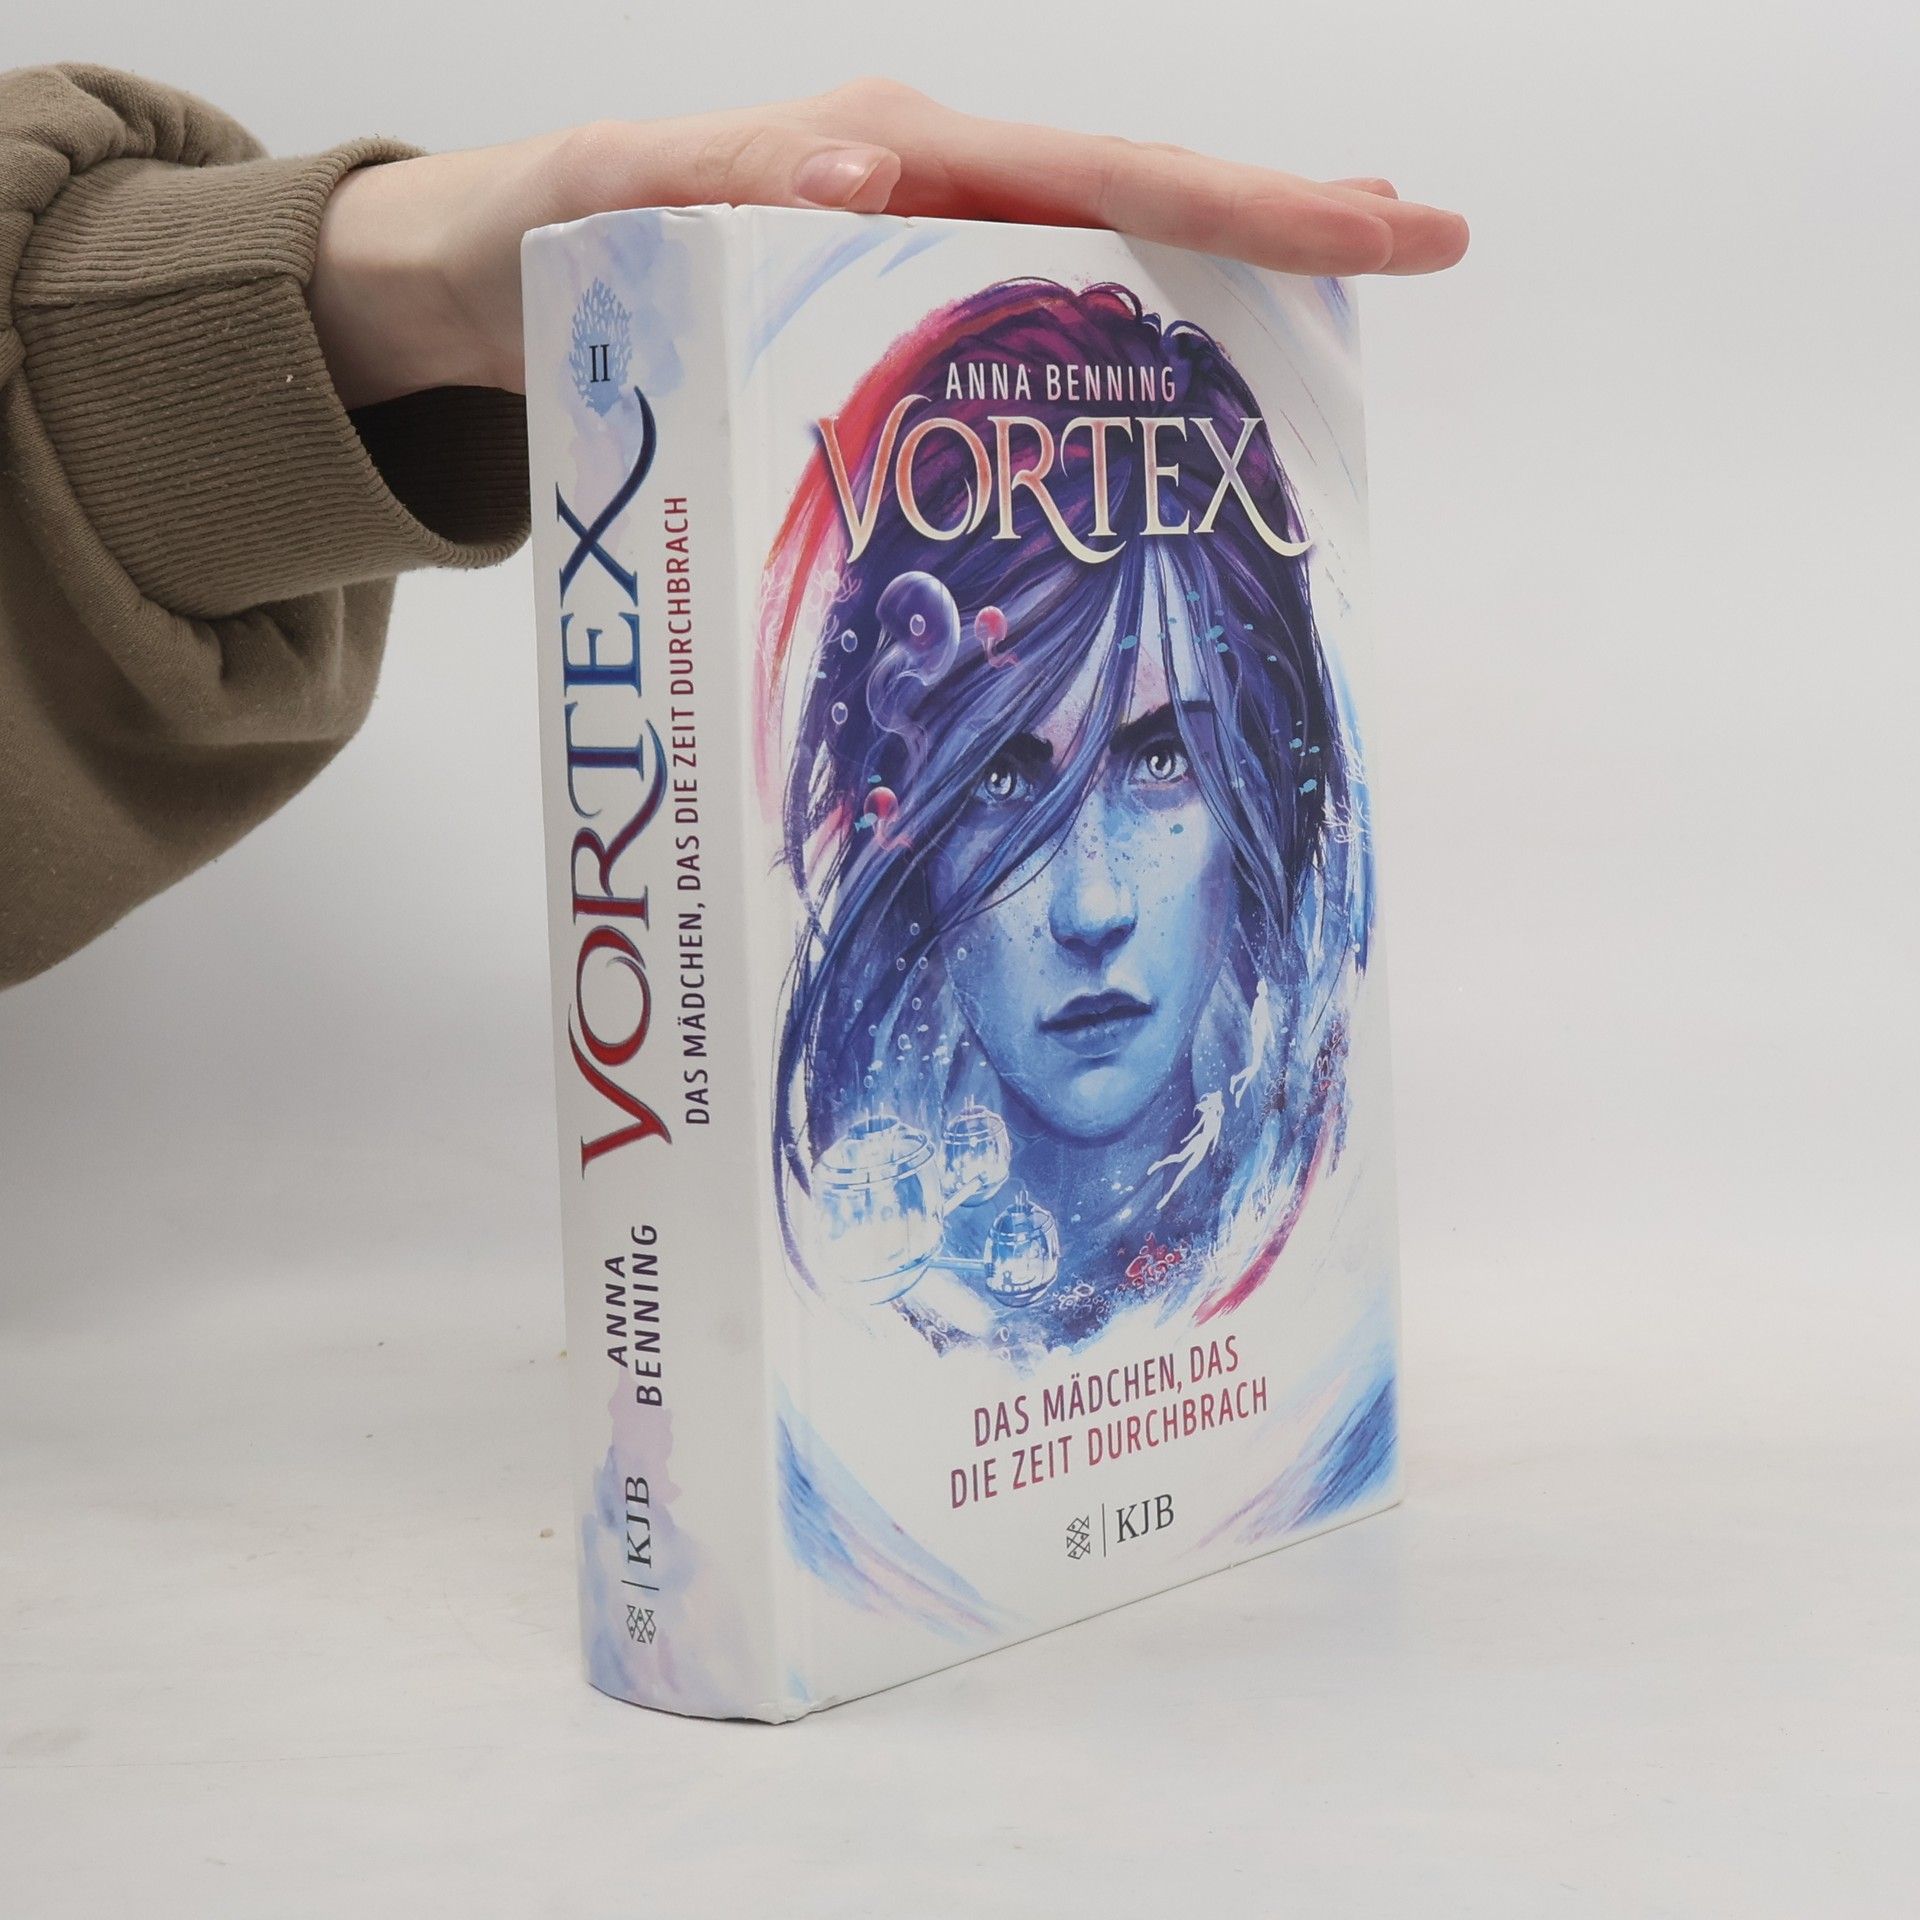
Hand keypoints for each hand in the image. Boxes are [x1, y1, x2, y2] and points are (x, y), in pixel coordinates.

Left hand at [309, 78, 1468, 409]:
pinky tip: (1163, 398)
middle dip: (1278, 229)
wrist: (478, 286)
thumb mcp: (607, 201)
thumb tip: (878, 173)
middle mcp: (924, 193)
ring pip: (1095, 269)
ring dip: (1213, 291)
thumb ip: (720, 182)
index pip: (1104, 172)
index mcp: (890, 155)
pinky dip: (1107, 359)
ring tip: (1326, 314)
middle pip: (1135, 204)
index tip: (1379, 222)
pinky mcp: (888, 320)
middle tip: (1418, 247)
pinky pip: (1023, 338)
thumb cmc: (538, 240)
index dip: (1248, 206)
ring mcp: (914, 258)